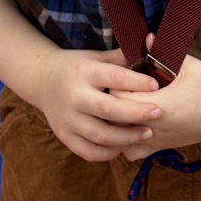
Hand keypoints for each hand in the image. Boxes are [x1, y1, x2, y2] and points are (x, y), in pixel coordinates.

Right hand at [35, 47, 161, 161]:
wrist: (42, 80)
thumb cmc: (77, 67)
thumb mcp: (96, 57)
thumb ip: (121, 57)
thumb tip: (152, 47)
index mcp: (84, 72)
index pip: (113, 78)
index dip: (136, 82)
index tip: (156, 85)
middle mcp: (74, 96)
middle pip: (108, 110)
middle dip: (136, 114)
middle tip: (158, 113)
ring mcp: (67, 119)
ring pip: (100, 135)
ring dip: (127, 137)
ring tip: (147, 133)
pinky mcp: (64, 136)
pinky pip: (89, 151)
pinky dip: (109, 152)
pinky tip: (124, 146)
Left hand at [114, 48, 200, 160]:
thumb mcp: (190, 65)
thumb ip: (165, 52)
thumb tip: (146, 37)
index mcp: (159, 105)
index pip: (119, 98)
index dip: (117, 85)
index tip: (124, 75)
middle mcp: (154, 126)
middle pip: (114, 118)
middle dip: (112, 103)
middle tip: (121, 89)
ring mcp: (155, 140)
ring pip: (119, 138)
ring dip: (116, 124)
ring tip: (122, 108)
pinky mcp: (159, 148)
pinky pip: (132, 152)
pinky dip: (125, 142)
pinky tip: (129, 127)